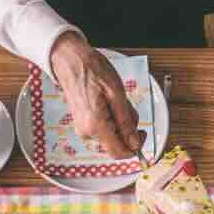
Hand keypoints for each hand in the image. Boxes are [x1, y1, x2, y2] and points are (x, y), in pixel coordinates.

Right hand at [49, 31, 140, 157]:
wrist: (70, 61)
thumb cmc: (92, 71)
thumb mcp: (117, 93)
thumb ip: (126, 122)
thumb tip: (135, 144)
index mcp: (95, 125)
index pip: (119, 152)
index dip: (135, 147)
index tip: (143, 133)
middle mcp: (87, 132)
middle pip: (117, 143)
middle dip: (128, 128)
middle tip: (126, 105)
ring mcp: (83, 129)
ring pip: (112, 135)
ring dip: (120, 120)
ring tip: (115, 99)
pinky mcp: (83, 124)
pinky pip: (104, 128)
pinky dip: (112, 117)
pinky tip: (108, 101)